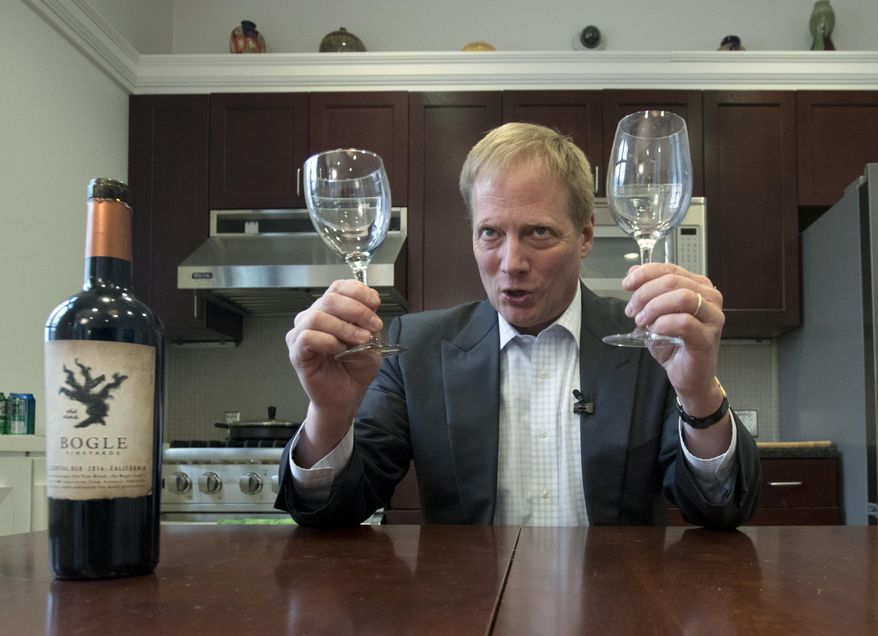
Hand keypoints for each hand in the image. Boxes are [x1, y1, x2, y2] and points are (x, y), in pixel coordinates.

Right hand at [285, 279, 383, 461]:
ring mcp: (301, 334)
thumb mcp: (370, 341)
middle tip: (374, 326)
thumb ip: (368, 322)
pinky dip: (327, 340)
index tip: (375, 304)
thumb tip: (368, 307)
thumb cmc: (354, 369)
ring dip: (344, 327)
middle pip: (330, 298)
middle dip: (357, 310)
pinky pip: (307, 337)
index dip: (358, 291)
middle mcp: (312, 317)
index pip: (339, 287)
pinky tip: (339, 349)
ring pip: (317, 316)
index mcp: (330, 310)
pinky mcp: (297, 352)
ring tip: (360, 340)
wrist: (346, 397)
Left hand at [622, 263, 723, 407]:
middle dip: (645, 293)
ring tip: (642, 321)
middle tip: (632, 309)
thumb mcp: (654, 314)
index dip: (645, 273)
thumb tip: (633, 271)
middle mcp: (709, 298)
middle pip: (673, 281)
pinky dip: (663, 324)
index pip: (670, 268)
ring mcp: (712, 317)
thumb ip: (647, 292)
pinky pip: (684, 322)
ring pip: (682, 297)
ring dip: (654, 307)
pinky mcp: (708, 337)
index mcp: (698, 286)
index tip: (627, 284)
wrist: (687, 375)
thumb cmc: (674, 345)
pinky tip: (654, 330)